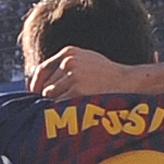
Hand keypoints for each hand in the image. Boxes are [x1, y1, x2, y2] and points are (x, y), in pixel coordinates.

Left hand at [28, 47, 147, 102]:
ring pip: (51, 97)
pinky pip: (61, 105)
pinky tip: (75, 110)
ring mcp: (73, 76)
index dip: (36, 85)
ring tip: (73, 107)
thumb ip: (64, 66)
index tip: (35, 96)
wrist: (128, 82)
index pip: (42, 70)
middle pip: (46, 86)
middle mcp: (69, 62)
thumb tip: (38, 81)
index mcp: (69, 52)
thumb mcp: (85, 60)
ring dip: (58, 105)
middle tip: (57, 108)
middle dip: (49, 98)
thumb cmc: (106, 75)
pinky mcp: (78, 90)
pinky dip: (65, 110)